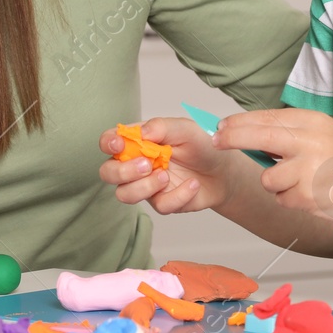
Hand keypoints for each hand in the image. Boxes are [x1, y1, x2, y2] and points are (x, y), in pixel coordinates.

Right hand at [98, 117, 241, 214]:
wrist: (224, 171)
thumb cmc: (202, 145)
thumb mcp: (185, 129)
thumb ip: (162, 126)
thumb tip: (140, 132)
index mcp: (138, 141)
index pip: (110, 141)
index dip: (108, 143)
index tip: (119, 145)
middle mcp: (136, 164)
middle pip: (108, 173)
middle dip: (122, 171)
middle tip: (147, 165)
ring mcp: (146, 185)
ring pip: (124, 194)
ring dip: (143, 187)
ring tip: (166, 176)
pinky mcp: (161, 202)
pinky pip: (159, 205)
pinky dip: (178, 195)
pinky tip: (192, 185)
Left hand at [214, 108, 332, 223]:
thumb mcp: (322, 131)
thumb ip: (289, 131)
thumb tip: (247, 133)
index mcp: (313, 122)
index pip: (267, 117)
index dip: (239, 122)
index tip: (221, 126)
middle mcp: (310, 142)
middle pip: (259, 137)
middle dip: (232, 138)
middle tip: (217, 141)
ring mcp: (309, 170)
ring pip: (267, 179)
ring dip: (275, 184)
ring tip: (300, 181)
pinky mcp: (308, 196)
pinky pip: (282, 199)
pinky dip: (291, 200)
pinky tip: (312, 194)